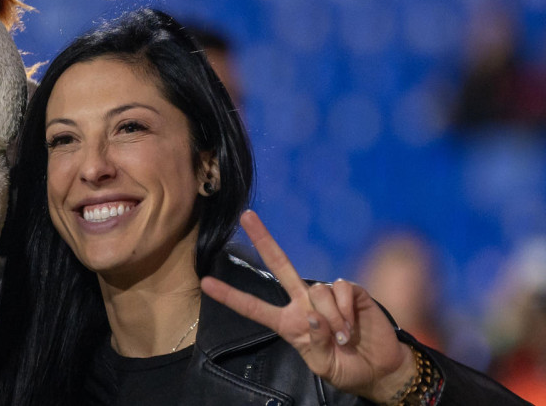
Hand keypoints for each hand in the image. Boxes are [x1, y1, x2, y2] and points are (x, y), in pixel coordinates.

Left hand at [200, 211, 416, 402]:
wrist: (379, 369)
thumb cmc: (345, 367)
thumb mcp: (322, 364)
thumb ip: (312, 342)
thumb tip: (311, 315)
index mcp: (288, 322)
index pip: (254, 307)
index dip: (231, 296)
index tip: (206, 283)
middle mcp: (303, 302)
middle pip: (280, 265)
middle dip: (264, 240)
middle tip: (245, 216)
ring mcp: (327, 294)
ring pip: (319, 290)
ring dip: (332, 318)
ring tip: (344, 338)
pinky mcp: (352, 292)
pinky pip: (342, 289)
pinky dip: (347, 310)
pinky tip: (354, 325)